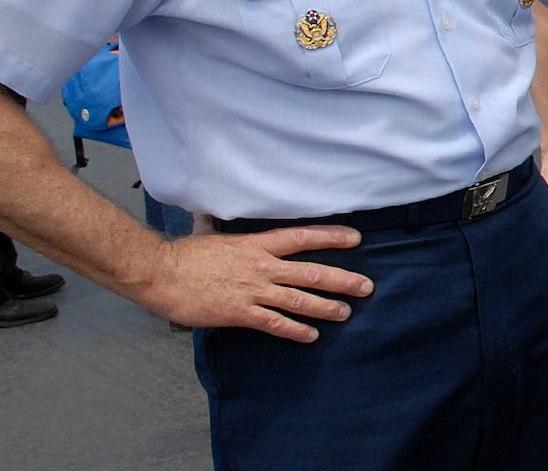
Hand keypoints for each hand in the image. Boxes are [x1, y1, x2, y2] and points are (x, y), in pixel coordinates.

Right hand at [134, 226, 374, 342]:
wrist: (159, 272)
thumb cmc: (185, 255)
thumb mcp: (218, 237)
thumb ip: (237, 239)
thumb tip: (237, 234)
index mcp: (257, 244)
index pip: (303, 237)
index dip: (331, 237)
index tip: (355, 238)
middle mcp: (262, 266)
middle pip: (311, 272)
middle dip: (342, 280)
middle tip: (365, 286)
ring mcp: (252, 290)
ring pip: (299, 299)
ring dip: (326, 307)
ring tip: (345, 313)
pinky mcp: (240, 313)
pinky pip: (275, 323)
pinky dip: (296, 330)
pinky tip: (311, 336)